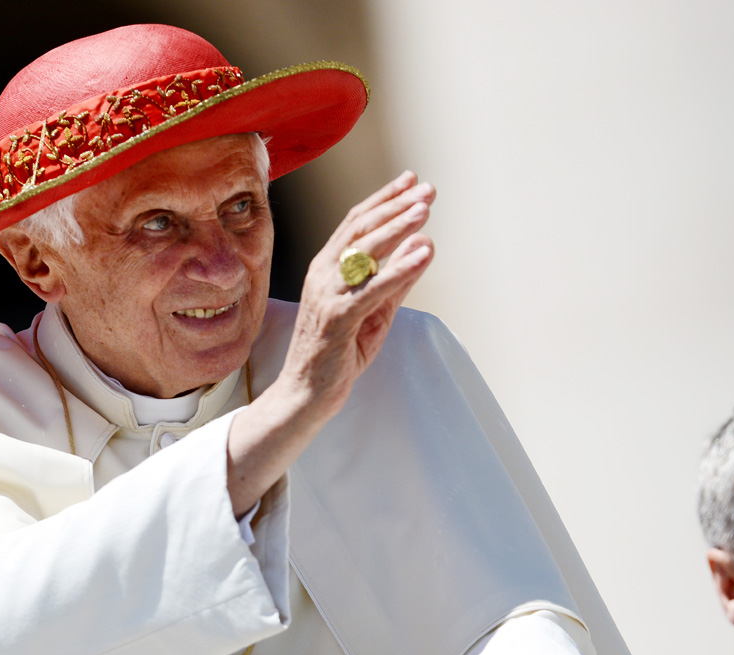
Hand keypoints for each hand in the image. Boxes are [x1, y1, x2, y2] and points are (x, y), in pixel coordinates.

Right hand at [283, 170, 435, 412]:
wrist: (306, 393)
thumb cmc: (338, 352)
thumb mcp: (376, 311)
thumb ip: (398, 279)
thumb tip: (424, 244)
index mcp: (327, 267)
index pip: (356, 223)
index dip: (384, 199)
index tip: (411, 181)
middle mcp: (324, 273)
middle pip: (362, 229)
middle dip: (396, 206)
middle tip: (427, 190)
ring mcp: (328, 294)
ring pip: (365, 251)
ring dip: (398, 227)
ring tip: (425, 210)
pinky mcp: (338, 318)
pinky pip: (373, 288)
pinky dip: (399, 269)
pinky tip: (422, 253)